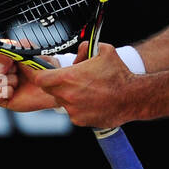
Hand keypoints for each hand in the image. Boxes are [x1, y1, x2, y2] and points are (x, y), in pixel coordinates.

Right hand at [0, 40, 60, 112]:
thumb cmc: (43, 69)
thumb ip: (17, 46)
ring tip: (17, 82)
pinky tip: (12, 91)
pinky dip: (2, 92)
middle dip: (0, 68)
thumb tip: (3, 47)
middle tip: (15, 70)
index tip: (8, 59)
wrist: (52, 88)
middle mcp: (2, 69)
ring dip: (4, 80)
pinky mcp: (3, 97)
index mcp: (7, 57)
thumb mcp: (32, 53)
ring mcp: (2, 84)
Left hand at [20, 44, 138, 128]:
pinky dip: (79, 107)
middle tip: (68, 79)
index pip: (39, 78)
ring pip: (62, 101)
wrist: (133, 97)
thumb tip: (80, 48)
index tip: (36, 71)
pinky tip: (93, 101)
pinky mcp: (80, 121)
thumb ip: (87, 47)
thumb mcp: (104, 51)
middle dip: (55, 84)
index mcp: (68, 78)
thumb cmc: (119, 74)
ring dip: (69, 95)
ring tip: (87, 90)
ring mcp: (73, 110)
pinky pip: (73, 112)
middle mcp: (67, 95)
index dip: (35, 74)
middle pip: (49, 90)